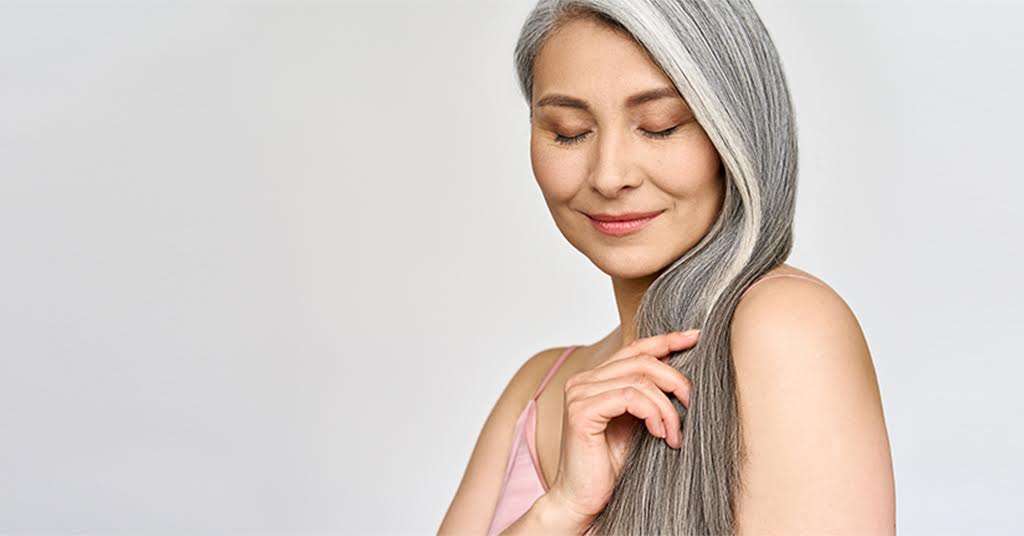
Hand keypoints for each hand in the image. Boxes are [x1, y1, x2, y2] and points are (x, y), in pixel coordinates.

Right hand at [545, 330, 698, 525]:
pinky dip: (652, 413)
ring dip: (666, 406)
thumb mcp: (637, 422)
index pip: (635, 348)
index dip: (667, 340)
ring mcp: (579, 394)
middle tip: (692, 404)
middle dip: (675, 380)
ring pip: (639, 379)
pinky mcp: (581, 412)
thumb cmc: (610, 465)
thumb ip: (648, 396)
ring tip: (673, 433)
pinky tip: (658, 433)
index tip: (695, 337)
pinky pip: (629, 397)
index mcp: (595, 378)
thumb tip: (682, 374)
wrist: (583, 498)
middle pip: (641, 360)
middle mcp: (583, 380)